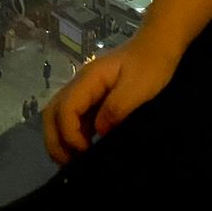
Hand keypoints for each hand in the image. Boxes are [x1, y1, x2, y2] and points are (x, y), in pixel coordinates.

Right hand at [42, 33, 179, 163]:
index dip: (70, 133)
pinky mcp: (94, 97)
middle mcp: (81, 84)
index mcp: (89, 79)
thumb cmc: (151, 66)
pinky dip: (73, 135)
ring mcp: (86, 90)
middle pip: (52, 112)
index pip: (65, 108)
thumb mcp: (137, 88)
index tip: (85, 151)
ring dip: (61, 139)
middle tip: (69, 164)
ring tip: (74, 161)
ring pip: (59, 115)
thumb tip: (98, 132)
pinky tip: (85, 150)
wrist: (159, 46)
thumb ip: (116, 109)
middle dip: (55, 140)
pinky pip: (75, 117)